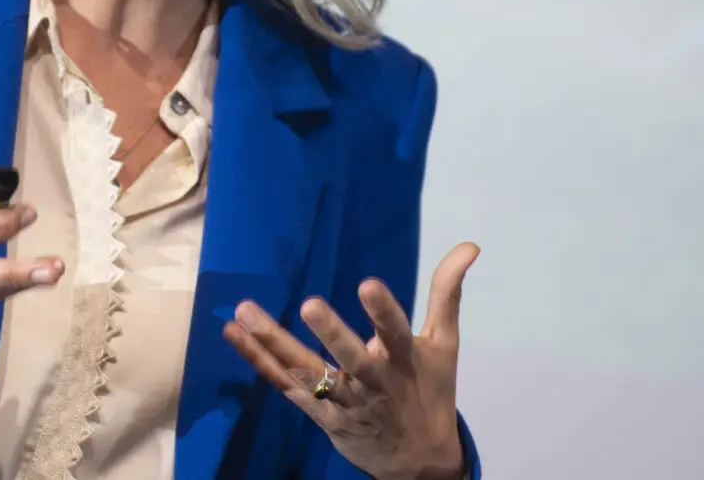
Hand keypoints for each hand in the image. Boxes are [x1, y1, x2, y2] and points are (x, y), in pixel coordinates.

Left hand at [224, 242, 479, 479]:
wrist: (417, 464)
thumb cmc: (429, 392)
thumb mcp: (444, 345)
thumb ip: (447, 293)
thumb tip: (469, 245)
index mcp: (406, 361)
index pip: (396, 332)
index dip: (383, 310)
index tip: (368, 284)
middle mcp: (373, 383)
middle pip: (351, 359)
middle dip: (332, 334)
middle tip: (310, 304)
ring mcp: (343, 403)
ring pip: (307, 373)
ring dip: (274, 342)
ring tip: (245, 311)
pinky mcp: (320, 416)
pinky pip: (285, 386)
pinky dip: (259, 360)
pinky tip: (233, 333)